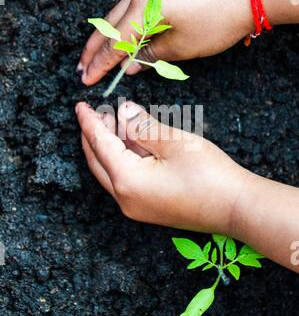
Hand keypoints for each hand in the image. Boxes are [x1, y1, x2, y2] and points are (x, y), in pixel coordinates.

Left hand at [75, 100, 247, 233]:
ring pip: (111, 172)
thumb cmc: (209, 174)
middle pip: (98, 162)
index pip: (100, 145)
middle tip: (96, 112)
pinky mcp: (148, 209)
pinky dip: (123, 159)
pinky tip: (132, 143)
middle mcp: (125, 199)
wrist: (236, 208)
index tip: (80, 106)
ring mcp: (136, 207)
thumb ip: (142, 125)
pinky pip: (125, 180)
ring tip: (115, 122)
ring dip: (110, 147)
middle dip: (94, 136)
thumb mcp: (173, 142)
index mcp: (127, 181)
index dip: (90, 122)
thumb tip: (123, 111)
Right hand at [78, 0, 253, 85]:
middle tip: (81, 68)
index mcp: (145, 6)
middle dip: (95, 48)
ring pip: (120, 12)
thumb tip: (129, 66)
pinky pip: (134, 5)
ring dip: (107, 34)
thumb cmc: (218, 21)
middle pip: (110, 23)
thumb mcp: (181, 47)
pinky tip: (120, 36)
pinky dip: (125, 23)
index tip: (87, 79)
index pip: (116, 41)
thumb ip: (150, 56)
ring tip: (94, 55)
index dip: (101, 63)